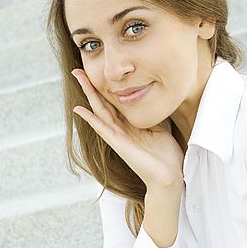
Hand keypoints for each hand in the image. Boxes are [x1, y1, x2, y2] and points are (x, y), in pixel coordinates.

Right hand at [71, 69, 184, 189]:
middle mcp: (121, 129)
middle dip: (91, 86)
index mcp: (130, 125)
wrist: (168, 177)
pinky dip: (91, 119)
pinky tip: (80, 109)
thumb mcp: (161, 129)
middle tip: (77, 70)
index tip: (98, 73)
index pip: (114, 103)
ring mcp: (118, 136)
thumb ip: (152, 116)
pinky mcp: (119, 144)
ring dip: (88, 94)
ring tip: (77, 78)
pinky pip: (102, 128)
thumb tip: (154, 100)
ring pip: (99, 111)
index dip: (105, 88)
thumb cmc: (166, 156)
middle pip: (102, 103)